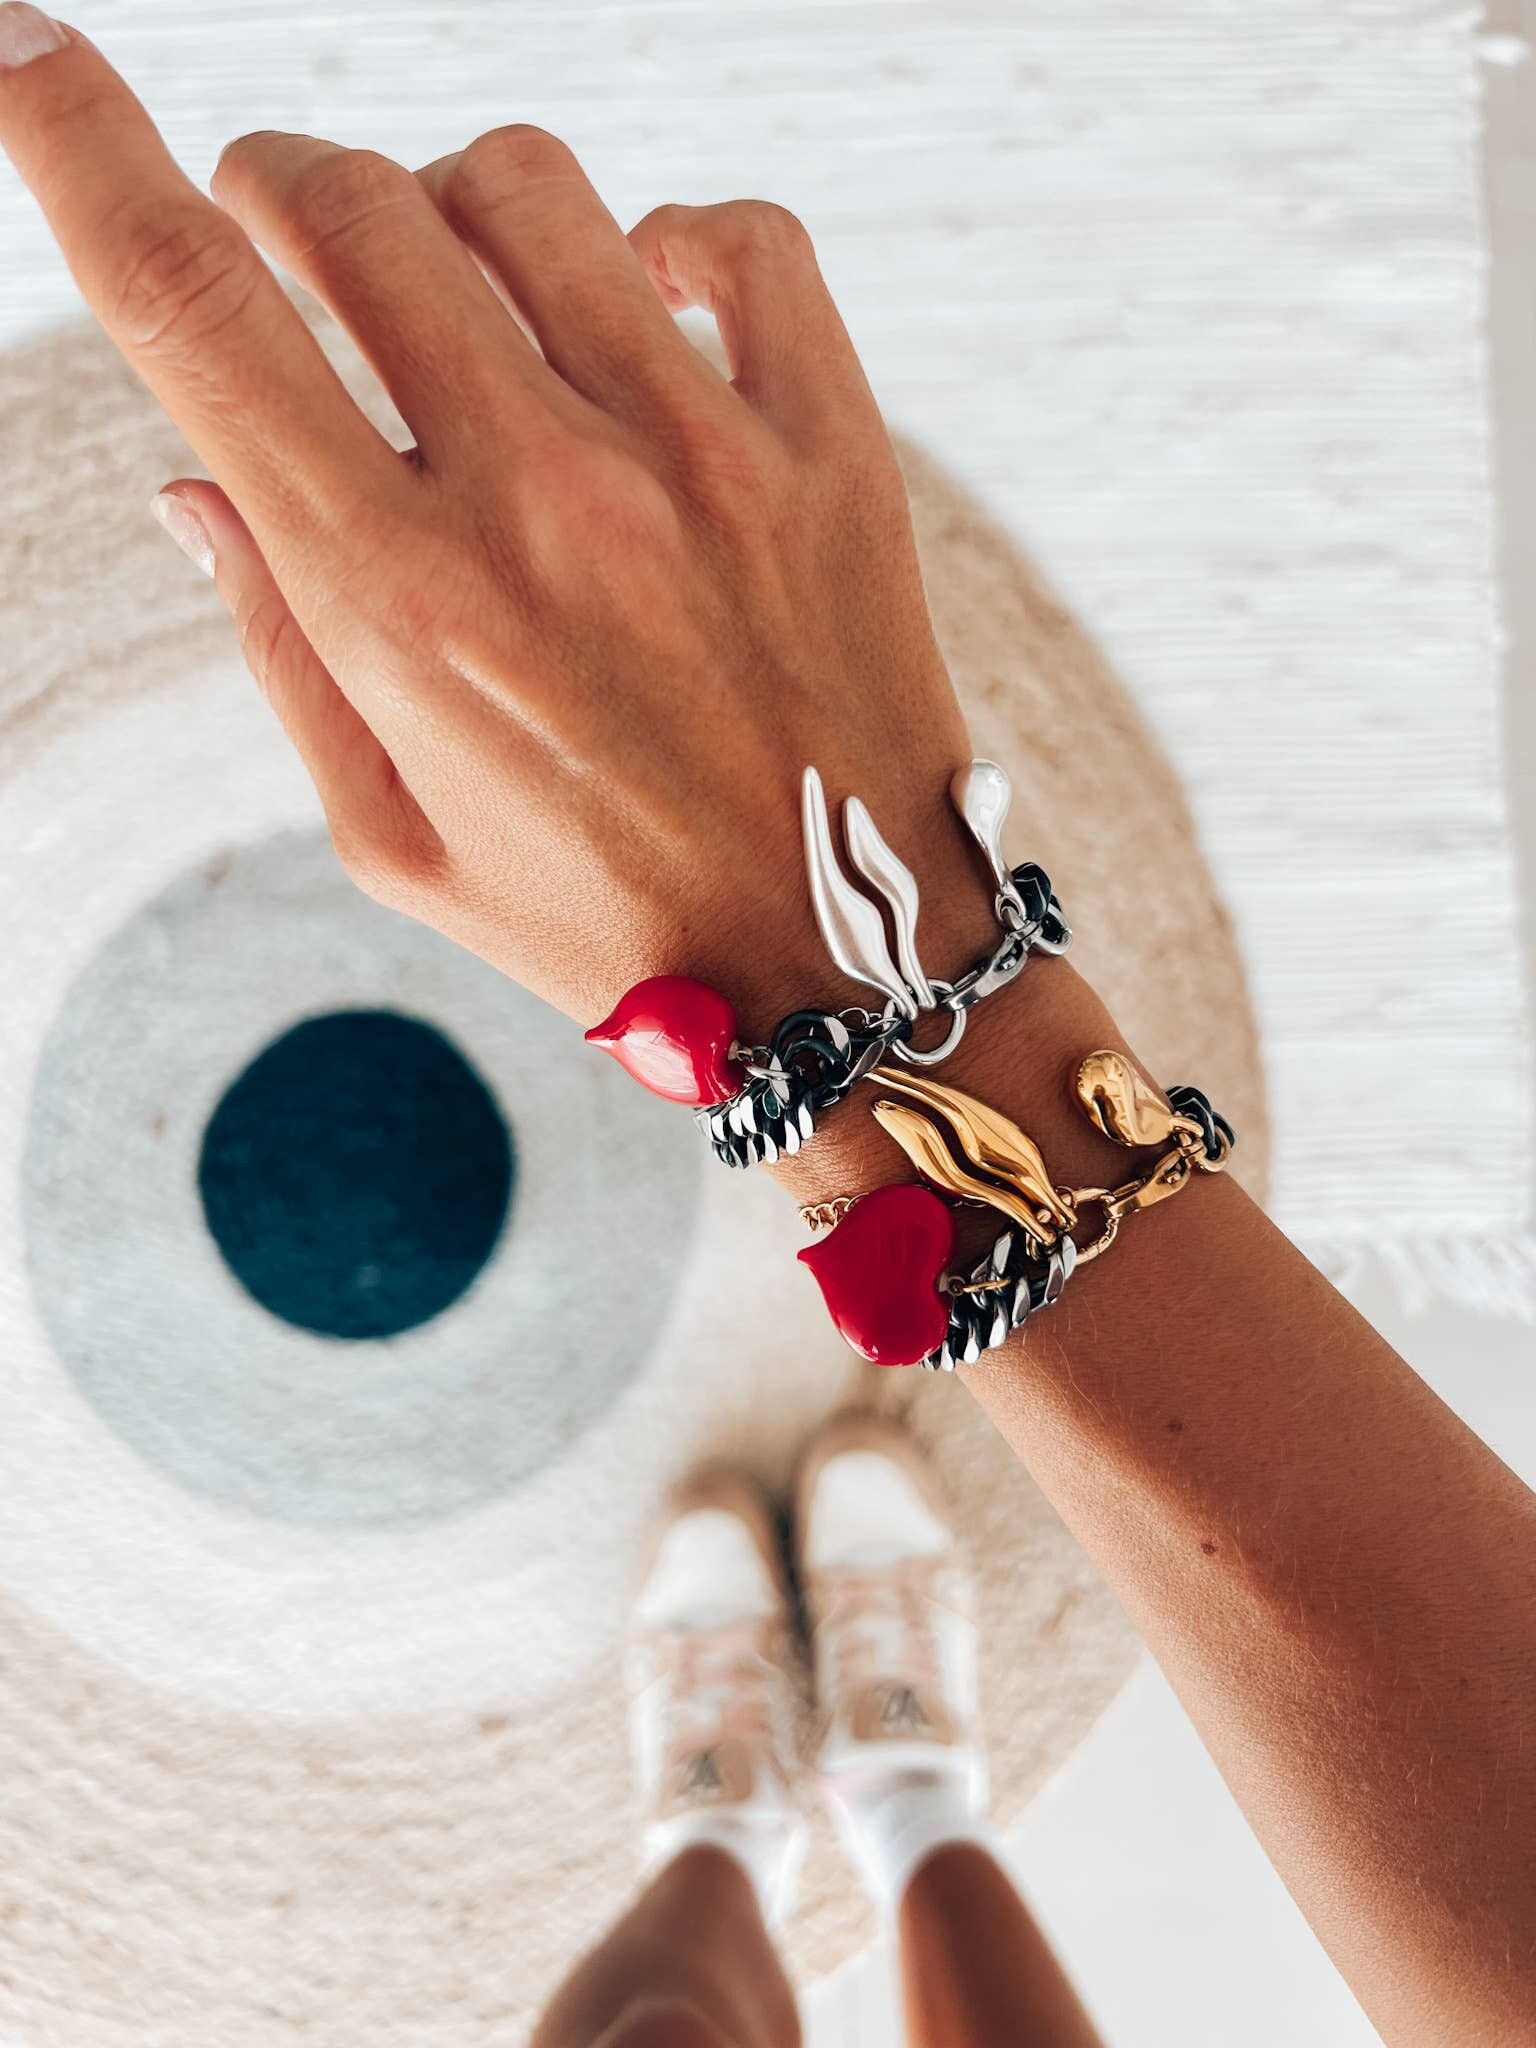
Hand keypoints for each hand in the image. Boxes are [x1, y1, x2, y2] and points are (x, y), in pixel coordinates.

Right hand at [0, 7, 996, 1034]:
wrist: (841, 965)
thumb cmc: (595, 914)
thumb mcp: (393, 832)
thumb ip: (284, 645)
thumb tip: (192, 480)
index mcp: (397, 599)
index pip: (191, 307)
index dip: (75, 146)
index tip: (28, 53)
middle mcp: (541, 499)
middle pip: (348, 201)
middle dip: (280, 189)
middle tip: (292, 243)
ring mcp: (699, 459)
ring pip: (526, 185)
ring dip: (453, 205)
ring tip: (468, 292)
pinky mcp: (829, 447)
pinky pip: (739, 236)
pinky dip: (668, 237)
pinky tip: (641, 303)